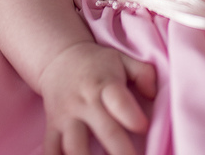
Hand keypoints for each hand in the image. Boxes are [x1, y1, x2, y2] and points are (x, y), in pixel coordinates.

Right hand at [37, 41, 156, 154]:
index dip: (132, 116)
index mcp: (106, 85)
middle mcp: (85, 102)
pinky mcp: (52, 127)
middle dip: (121, 152)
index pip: (119, 101)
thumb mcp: (122, 59)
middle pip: (105, 131)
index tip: (144, 128)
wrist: (59, 58)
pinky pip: (51, 149)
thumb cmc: (98, 64)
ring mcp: (66, 117)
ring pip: (74, 147)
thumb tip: (153, 94)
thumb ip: (143, 73)